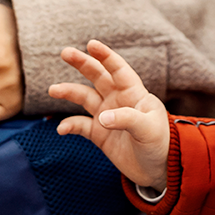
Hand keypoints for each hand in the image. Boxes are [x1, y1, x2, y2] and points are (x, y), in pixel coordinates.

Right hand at [49, 40, 170, 191]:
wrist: (158, 169)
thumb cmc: (161, 143)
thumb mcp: (149, 129)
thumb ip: (127, 119)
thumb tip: (102, 118)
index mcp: (134, 93)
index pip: (119, 70)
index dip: (106, 56)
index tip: (91, 44)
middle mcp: (118, 100)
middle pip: (97, 77)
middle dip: (82, 64)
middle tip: (65, 52)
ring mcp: (107, 116)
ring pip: (84, 97)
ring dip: (69, 92)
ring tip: (53, 90)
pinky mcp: (99, 134)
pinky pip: (80, 125)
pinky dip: (69, 125)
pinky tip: (61, 129)